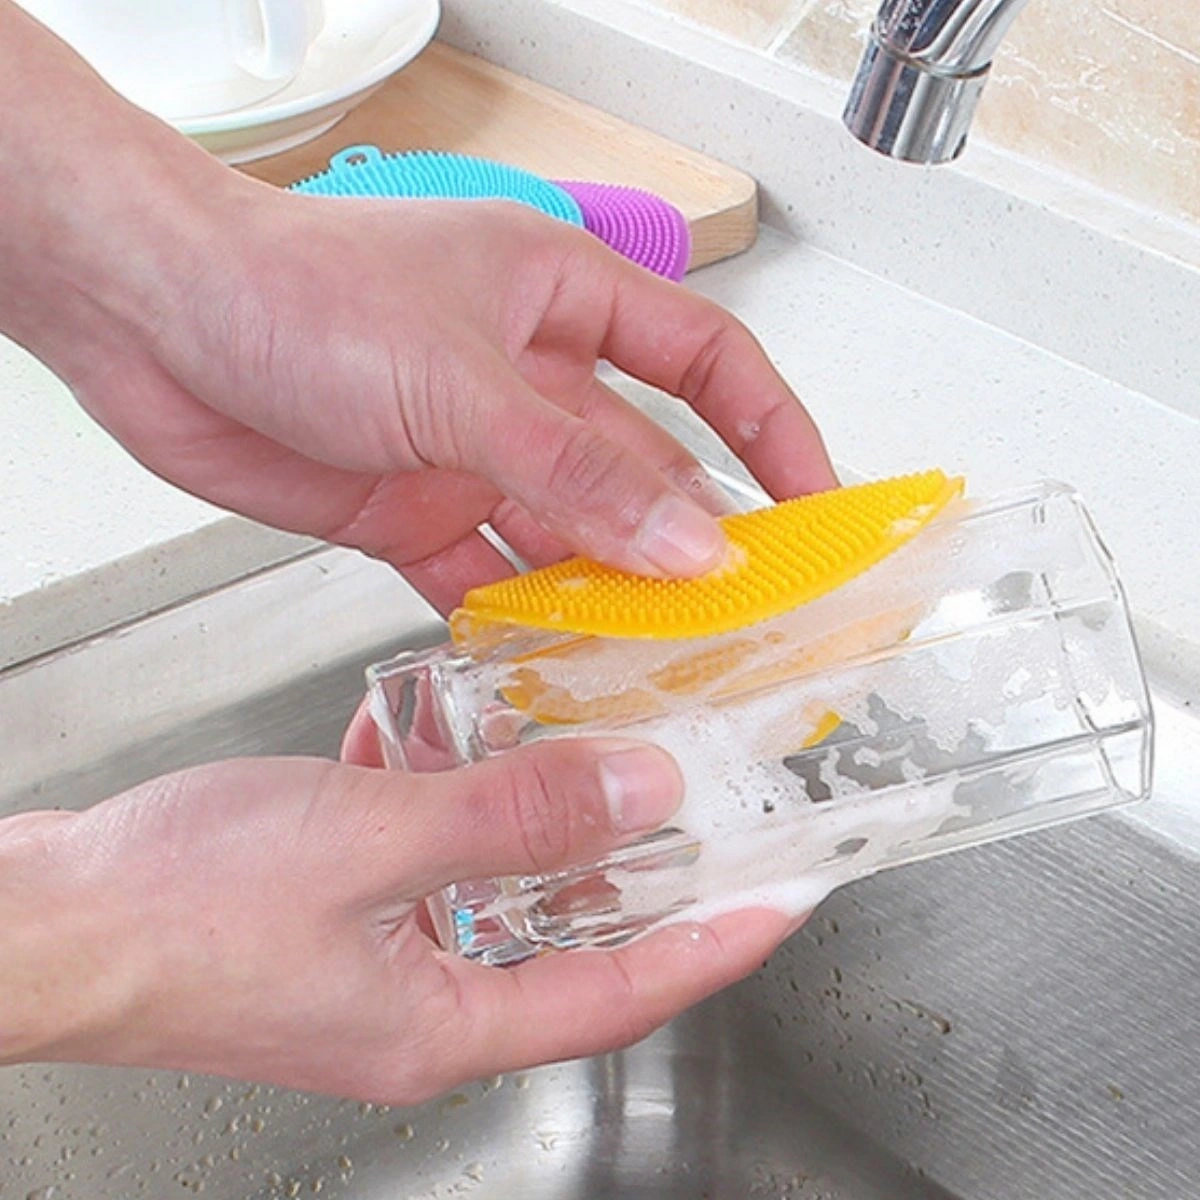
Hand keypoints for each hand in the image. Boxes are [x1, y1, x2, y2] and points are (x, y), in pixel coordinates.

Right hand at [0, 744, 795, 1100]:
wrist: (43, 917)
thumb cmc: (172, 910)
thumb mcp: (369, 842)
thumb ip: (510, 815)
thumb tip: (631, 789)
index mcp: (442, 1019)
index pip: (624, 991)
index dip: (714, 943)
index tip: (783, 900)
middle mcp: (419, 1001)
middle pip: (569, 939)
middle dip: (636, 875)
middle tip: (700, 812)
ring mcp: (374, 959)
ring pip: (495, 888)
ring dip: (537, 823)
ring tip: (585, 753)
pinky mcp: (333, 915)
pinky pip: (424, 856)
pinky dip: (449, 799)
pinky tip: (445, 738)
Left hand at [2, 5, 833, 614]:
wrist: (152, 322)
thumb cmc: (295, 291)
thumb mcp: (463, 380)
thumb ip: (580, 471)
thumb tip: (693, 543)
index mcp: (562, 300)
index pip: (707, 364)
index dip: (772, 432)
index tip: (816, 504)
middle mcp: (526, 380)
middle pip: (643, 467)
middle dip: (694, 539)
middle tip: (745, 617)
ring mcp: (472, 450)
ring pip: (569, 535)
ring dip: (610, 594)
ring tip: (662, 662)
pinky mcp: (411, 508)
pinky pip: (487, 575)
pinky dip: (517, 620)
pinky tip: (550, 666)